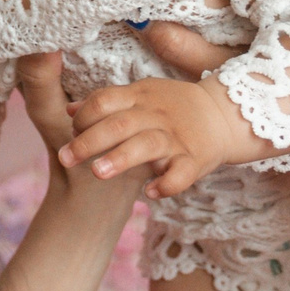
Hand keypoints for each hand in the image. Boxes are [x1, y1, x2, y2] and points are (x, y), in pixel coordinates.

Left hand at [61, 76, 243, 196]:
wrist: (224, 114)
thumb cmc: (172, 108)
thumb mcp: (140, 96)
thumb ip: (105, 103)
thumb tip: (69, 111)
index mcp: (139, 98)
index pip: (105, 101)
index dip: (84, 116)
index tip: (71, 133)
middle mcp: (156, 116)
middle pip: (119, 124)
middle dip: (89, 141)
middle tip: (65, 158)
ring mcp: (176, 138)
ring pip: (147, 145)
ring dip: (120, 158)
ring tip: (96, 173)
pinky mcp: (195, 160)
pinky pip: (182, 173)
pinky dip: (167, 184)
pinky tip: (149, 193)